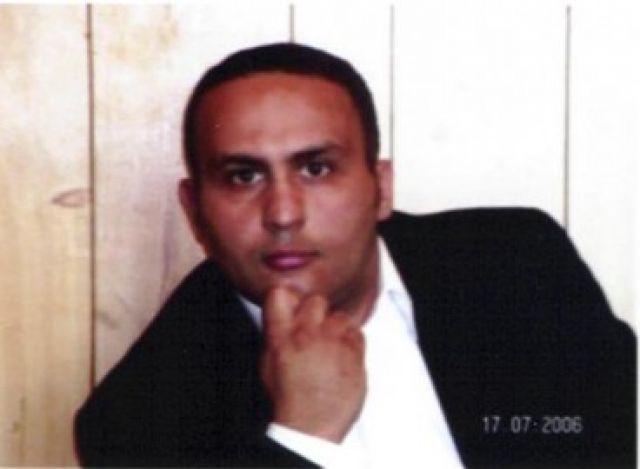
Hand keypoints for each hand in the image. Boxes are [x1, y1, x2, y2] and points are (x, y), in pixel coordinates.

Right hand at [260, 286, 365, 442]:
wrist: (310, 428)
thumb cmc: (288, 401)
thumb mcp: (269, 364)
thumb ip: (278, 334)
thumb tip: (284, 314)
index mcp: (281, 338)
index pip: (280, 294)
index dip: (288, 296)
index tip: (294, 305)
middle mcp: (307, 336)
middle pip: (316, 300)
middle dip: (317, 312)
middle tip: (317, 330)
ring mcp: (333, 344)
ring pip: (341, 317)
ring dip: (337, 329)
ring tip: (332, 349)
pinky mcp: (354, 355)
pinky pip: (357, 335)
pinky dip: (352, 344)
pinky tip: (343, 359)